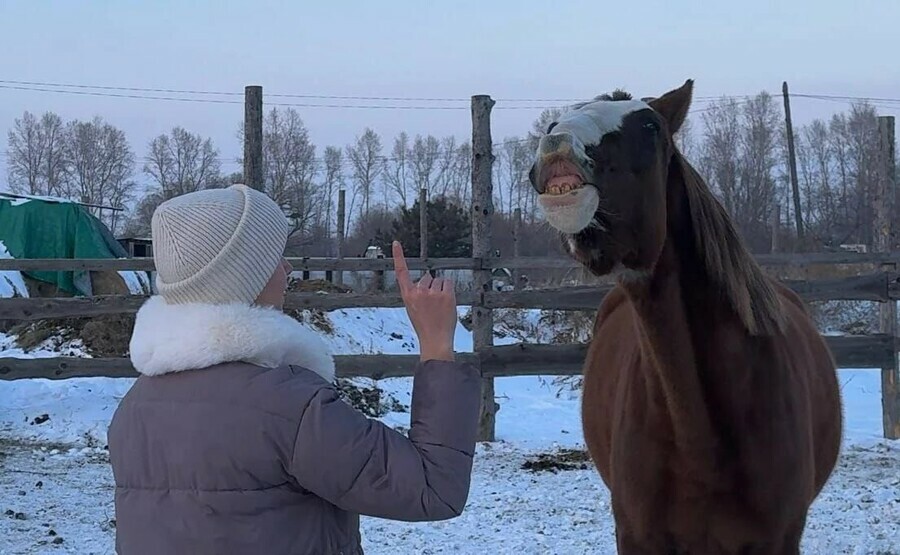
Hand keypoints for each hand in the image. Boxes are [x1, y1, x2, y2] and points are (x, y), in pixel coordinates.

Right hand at [392, 241, 456, 361]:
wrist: (435, 339)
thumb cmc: (425, 326)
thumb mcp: (413, 309)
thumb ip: (417, 294)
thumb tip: (428, 280)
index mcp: (407, 296)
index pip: (401, 272)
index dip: (398, 256)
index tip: (396, 243)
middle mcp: (418, 291)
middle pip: (427, 277)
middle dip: (431, 287)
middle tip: (433, 305)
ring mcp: (432, 293)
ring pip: (439, 281)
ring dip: (441, 290)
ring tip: (439, 307)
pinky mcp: (446, 294)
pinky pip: (448, 283)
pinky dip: (449, 290)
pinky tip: (447, 303)